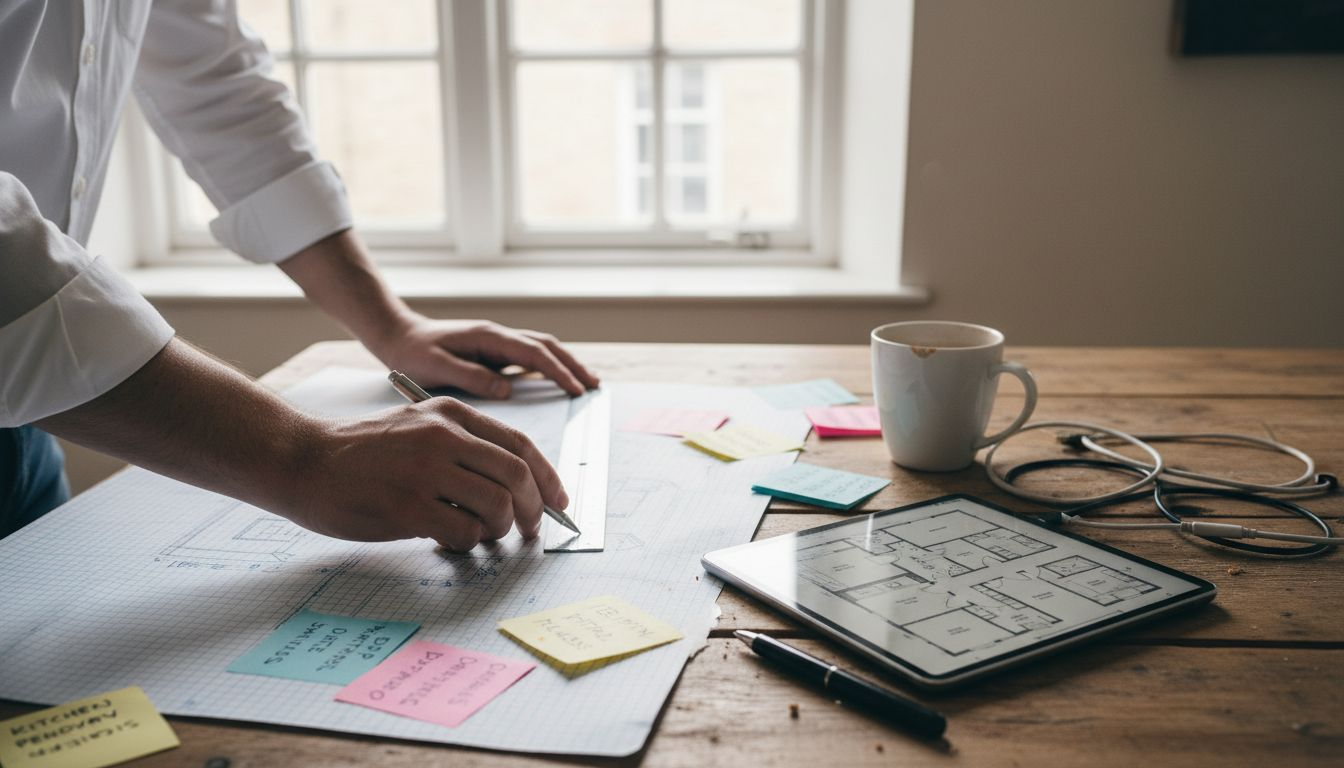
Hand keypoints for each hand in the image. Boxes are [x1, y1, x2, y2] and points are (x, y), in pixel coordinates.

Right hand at [288, 397, 567, 550]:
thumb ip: (462, 447)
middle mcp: (443, 436)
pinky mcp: (408, 506)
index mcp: (451, 414)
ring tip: (479, 534)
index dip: (548, 478)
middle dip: (534, 510)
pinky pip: (463, 533)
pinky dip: (466, 544)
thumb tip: (516, 488)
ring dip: (498, 530)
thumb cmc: (361, 453)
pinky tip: (447, 539)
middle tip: (530, 530)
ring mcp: (425, 471)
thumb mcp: (417, 428)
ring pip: (496, 507)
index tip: (559, 502)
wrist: (302, 461)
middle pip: (517, 476)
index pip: (520, 446)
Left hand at [369, 316, 599, 398]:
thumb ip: (472, 377)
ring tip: (587, 383)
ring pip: (542, 349)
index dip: (558, 371)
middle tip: (595, 386)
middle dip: (573, 365)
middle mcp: (498, 336)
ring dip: (566, 364)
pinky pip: (529, 358)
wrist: (397, 336)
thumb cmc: (412, 353)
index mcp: (488, 337)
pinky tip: (559, 381)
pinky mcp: (494, 352)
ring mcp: (498, 343)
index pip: (534, 353)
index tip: (576, 389)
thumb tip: (507, 388)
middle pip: (547, 346)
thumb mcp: (436, 367)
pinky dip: (550, 367)